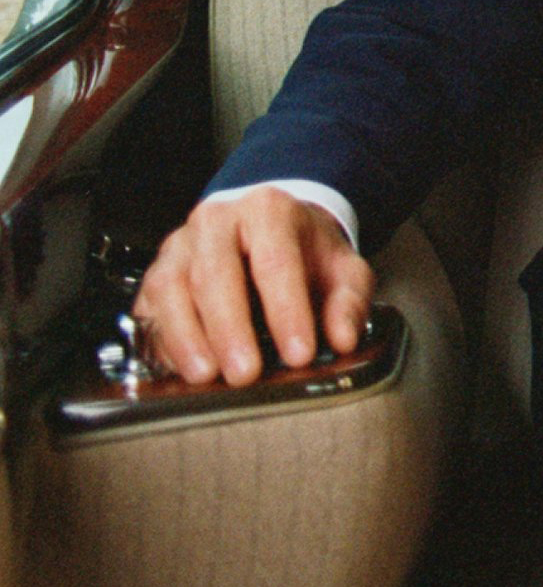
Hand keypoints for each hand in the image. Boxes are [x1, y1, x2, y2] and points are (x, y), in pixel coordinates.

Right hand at [131, 186, 374, 385]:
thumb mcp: (343, 269)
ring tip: (208, 375)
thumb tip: (342, 338)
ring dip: (187, 337)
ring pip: (172, 288)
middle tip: (246, 374)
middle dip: (230, 330)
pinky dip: (163, 339)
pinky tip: (182, 367)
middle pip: (215, 274)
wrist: (272, 227)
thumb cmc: (306, 251)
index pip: (276, 262)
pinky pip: (150, 306)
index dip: (286, 311)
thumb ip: (348, 302)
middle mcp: (217, 221)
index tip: (299, 354)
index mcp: (268, 211)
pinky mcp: (156, 272)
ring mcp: (180, 245)